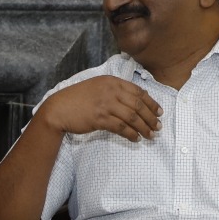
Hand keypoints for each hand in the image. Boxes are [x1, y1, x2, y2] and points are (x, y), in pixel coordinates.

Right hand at [35, 76, 161, 141]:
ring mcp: (105, 104)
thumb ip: (114, 91)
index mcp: (112, 81)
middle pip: (138, 105)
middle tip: (158, 126)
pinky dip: (131, 134)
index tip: (159, 112)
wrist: (58, 109)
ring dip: (144, 127)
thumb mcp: (97, 87)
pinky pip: (121, 127)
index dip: (152, 103)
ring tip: (150, 135)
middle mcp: (110, 91)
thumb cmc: (77, 99)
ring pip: (132, 117)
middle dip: (151, 117)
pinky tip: (136, 138)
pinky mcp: (99, 118)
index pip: (138, 92)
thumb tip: (133, 102)